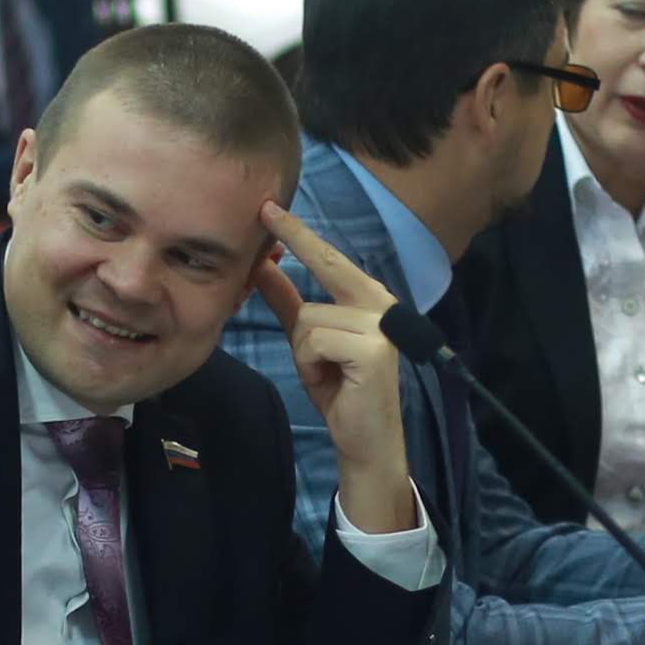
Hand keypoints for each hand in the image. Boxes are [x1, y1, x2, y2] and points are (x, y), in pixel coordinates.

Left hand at [256, 204, 419, 536]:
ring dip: (303, 351)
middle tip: (265, 207)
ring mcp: (380, 325)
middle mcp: (380, 302)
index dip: (299, 232)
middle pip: (322, 272)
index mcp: (368, 297)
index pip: (329, 258)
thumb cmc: (339, 387)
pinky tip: (331, 380)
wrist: (363, 438)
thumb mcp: (307, 340)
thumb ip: (289, 303)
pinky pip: (314, 341)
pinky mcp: (373, 349)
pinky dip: (311, 364)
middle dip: (296, 241)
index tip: (270, 206)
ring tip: (325, 372)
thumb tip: (263, 267)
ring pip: (308, 318)